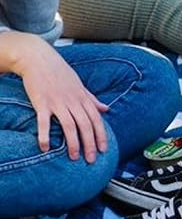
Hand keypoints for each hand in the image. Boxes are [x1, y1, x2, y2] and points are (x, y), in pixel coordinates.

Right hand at [6, 33, 108, 163]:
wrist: (38, 59)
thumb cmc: (59, 72)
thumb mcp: (79, 84)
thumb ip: (92, 98)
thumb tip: (106, 109)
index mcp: (82, 97)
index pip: (96, 119)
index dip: (101, 135)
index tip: (103, 150)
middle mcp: (73, 100)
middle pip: (85, 125)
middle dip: (90, 144)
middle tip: (91, 160)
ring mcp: (57, 102)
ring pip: (69, 125)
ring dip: (73, 143)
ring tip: (74, 157)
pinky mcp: (42, 103)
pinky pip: (44, 122)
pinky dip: (45, 135)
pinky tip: (45, 148)